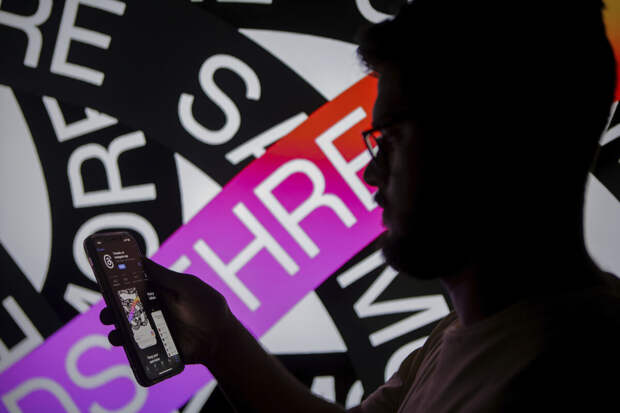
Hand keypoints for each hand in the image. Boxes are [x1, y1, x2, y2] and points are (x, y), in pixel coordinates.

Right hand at [99, 258, 234, 363]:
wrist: (219, 339)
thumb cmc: (207, 307)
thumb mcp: (187, 287)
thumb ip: (164, 276)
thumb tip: (140, 259)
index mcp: (160, 291)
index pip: (134, 284)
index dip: (119, 282)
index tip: (105, 277)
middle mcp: (153, 308)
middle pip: (125, 305)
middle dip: (112, 305)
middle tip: (107, 306)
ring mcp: (152, 327)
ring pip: (125, 325)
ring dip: (114, 324)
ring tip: (112, 324)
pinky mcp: (154, 345)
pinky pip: (134, 344)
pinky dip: (124, 342)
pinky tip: (121, 339)